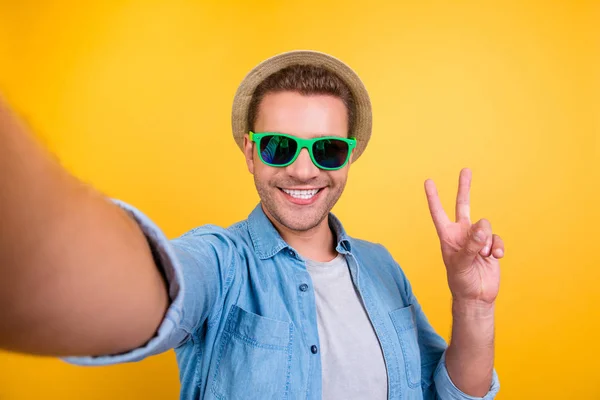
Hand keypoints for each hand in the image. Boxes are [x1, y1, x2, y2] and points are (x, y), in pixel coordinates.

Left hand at [424, 168, 502, 304]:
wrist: (476, 296)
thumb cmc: (461, 281)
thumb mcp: (461, 263)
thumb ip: (472, 244)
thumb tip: (483, 226)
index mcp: (448, 236)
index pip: (439, 213)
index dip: (433, 197)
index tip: (428, 181)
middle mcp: (462, 234)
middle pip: (463, 205)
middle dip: (464, 188)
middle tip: (465, 170)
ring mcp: (477, 239)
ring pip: (486, 227)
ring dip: (487, 242)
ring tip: (483, 256)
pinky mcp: (491, 246)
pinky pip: (497, 239)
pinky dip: (498, 247)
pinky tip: (495, 257)